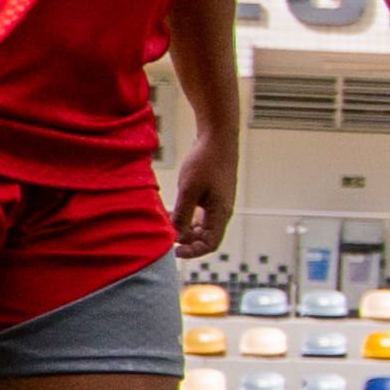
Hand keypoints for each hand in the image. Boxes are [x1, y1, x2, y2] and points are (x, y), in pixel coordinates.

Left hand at [168, 122, 236, 255]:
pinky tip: (172, 210)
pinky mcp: (213, 195)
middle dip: (187, 240)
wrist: (217, 138)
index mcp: (221, 213)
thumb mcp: (189, 189)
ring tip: (167, 222)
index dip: (193, 251)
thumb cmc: (205, 162)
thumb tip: (175, 235)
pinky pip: (201, 214)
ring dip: (185, 228)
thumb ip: (182, 214)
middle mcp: (222, 211)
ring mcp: (218, 203)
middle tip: (167, 234)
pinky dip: (187, 217)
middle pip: (206, 237)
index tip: (174, 250)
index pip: (210, 244)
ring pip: (203, 226)